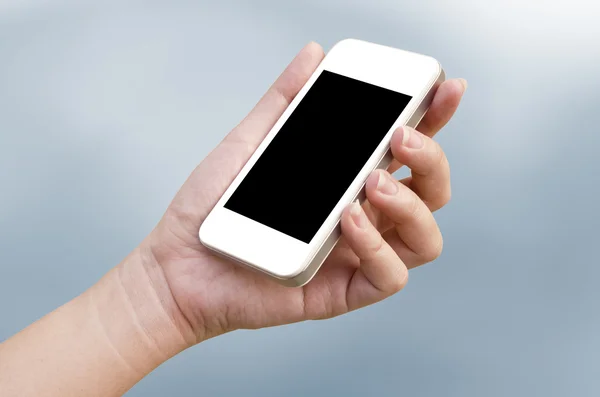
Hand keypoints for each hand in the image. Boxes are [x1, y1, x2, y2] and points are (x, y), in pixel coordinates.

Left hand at [144, 42, 465, 342]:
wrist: (180, 262)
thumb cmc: (214, 205)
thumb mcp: (251, 142)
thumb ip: (285, 101)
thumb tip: (313, 55)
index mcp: (348, 178)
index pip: (407, 149)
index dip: (435, 118)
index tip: (444, 87)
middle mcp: (364, 214)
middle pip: (431, 190)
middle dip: (431, 158)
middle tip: (400, 135)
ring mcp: (357, 253)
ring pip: (425, 236)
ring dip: (410, 203)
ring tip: (370, 180)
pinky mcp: (345, 290)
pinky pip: (390, 275)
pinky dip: (378, 245)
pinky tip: (348, 220)